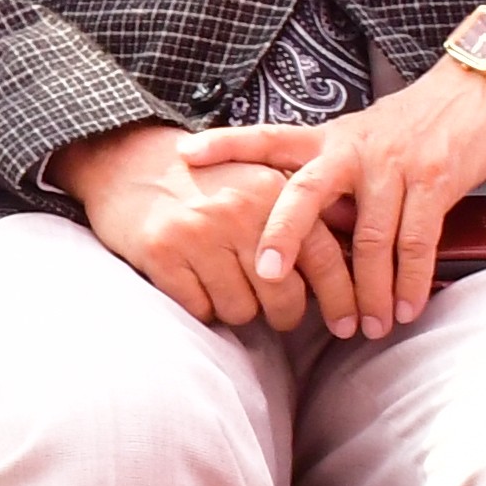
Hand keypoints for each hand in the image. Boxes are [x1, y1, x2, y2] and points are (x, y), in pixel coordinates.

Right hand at [52, 122, 325, 332]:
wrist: (127, 160)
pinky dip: (202, 307)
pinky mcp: (162, 253)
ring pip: (241, 311)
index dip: (342, 298)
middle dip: (284, 314)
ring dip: (237, 309)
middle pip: (285, 297)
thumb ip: (303, 216)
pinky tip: (195, 283)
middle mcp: (239, 210)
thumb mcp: (259, 180)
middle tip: (278, 315)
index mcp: (273, 190)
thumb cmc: (204, 179)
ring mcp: (199, 233)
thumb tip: (357, 265)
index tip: (350, 326)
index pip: (324, 258)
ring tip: (225, 284)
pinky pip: (200, 310)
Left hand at [182, 25, 485, 337]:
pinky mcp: (436, 181)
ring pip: (368, 238)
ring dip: (366, 291)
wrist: (483, 89)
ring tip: (362, 328)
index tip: (184, 154)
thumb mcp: (364, 140)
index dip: (227, 145)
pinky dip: (409, 282)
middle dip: (283, 238)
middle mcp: (355, 149)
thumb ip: (333, 179)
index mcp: (331, 138)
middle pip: (306, 194)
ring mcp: (395, 165)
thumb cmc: (417, 124)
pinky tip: (404, 309)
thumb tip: (303, 231)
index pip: (269, 138)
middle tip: (264, 278)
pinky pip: (416, 242)